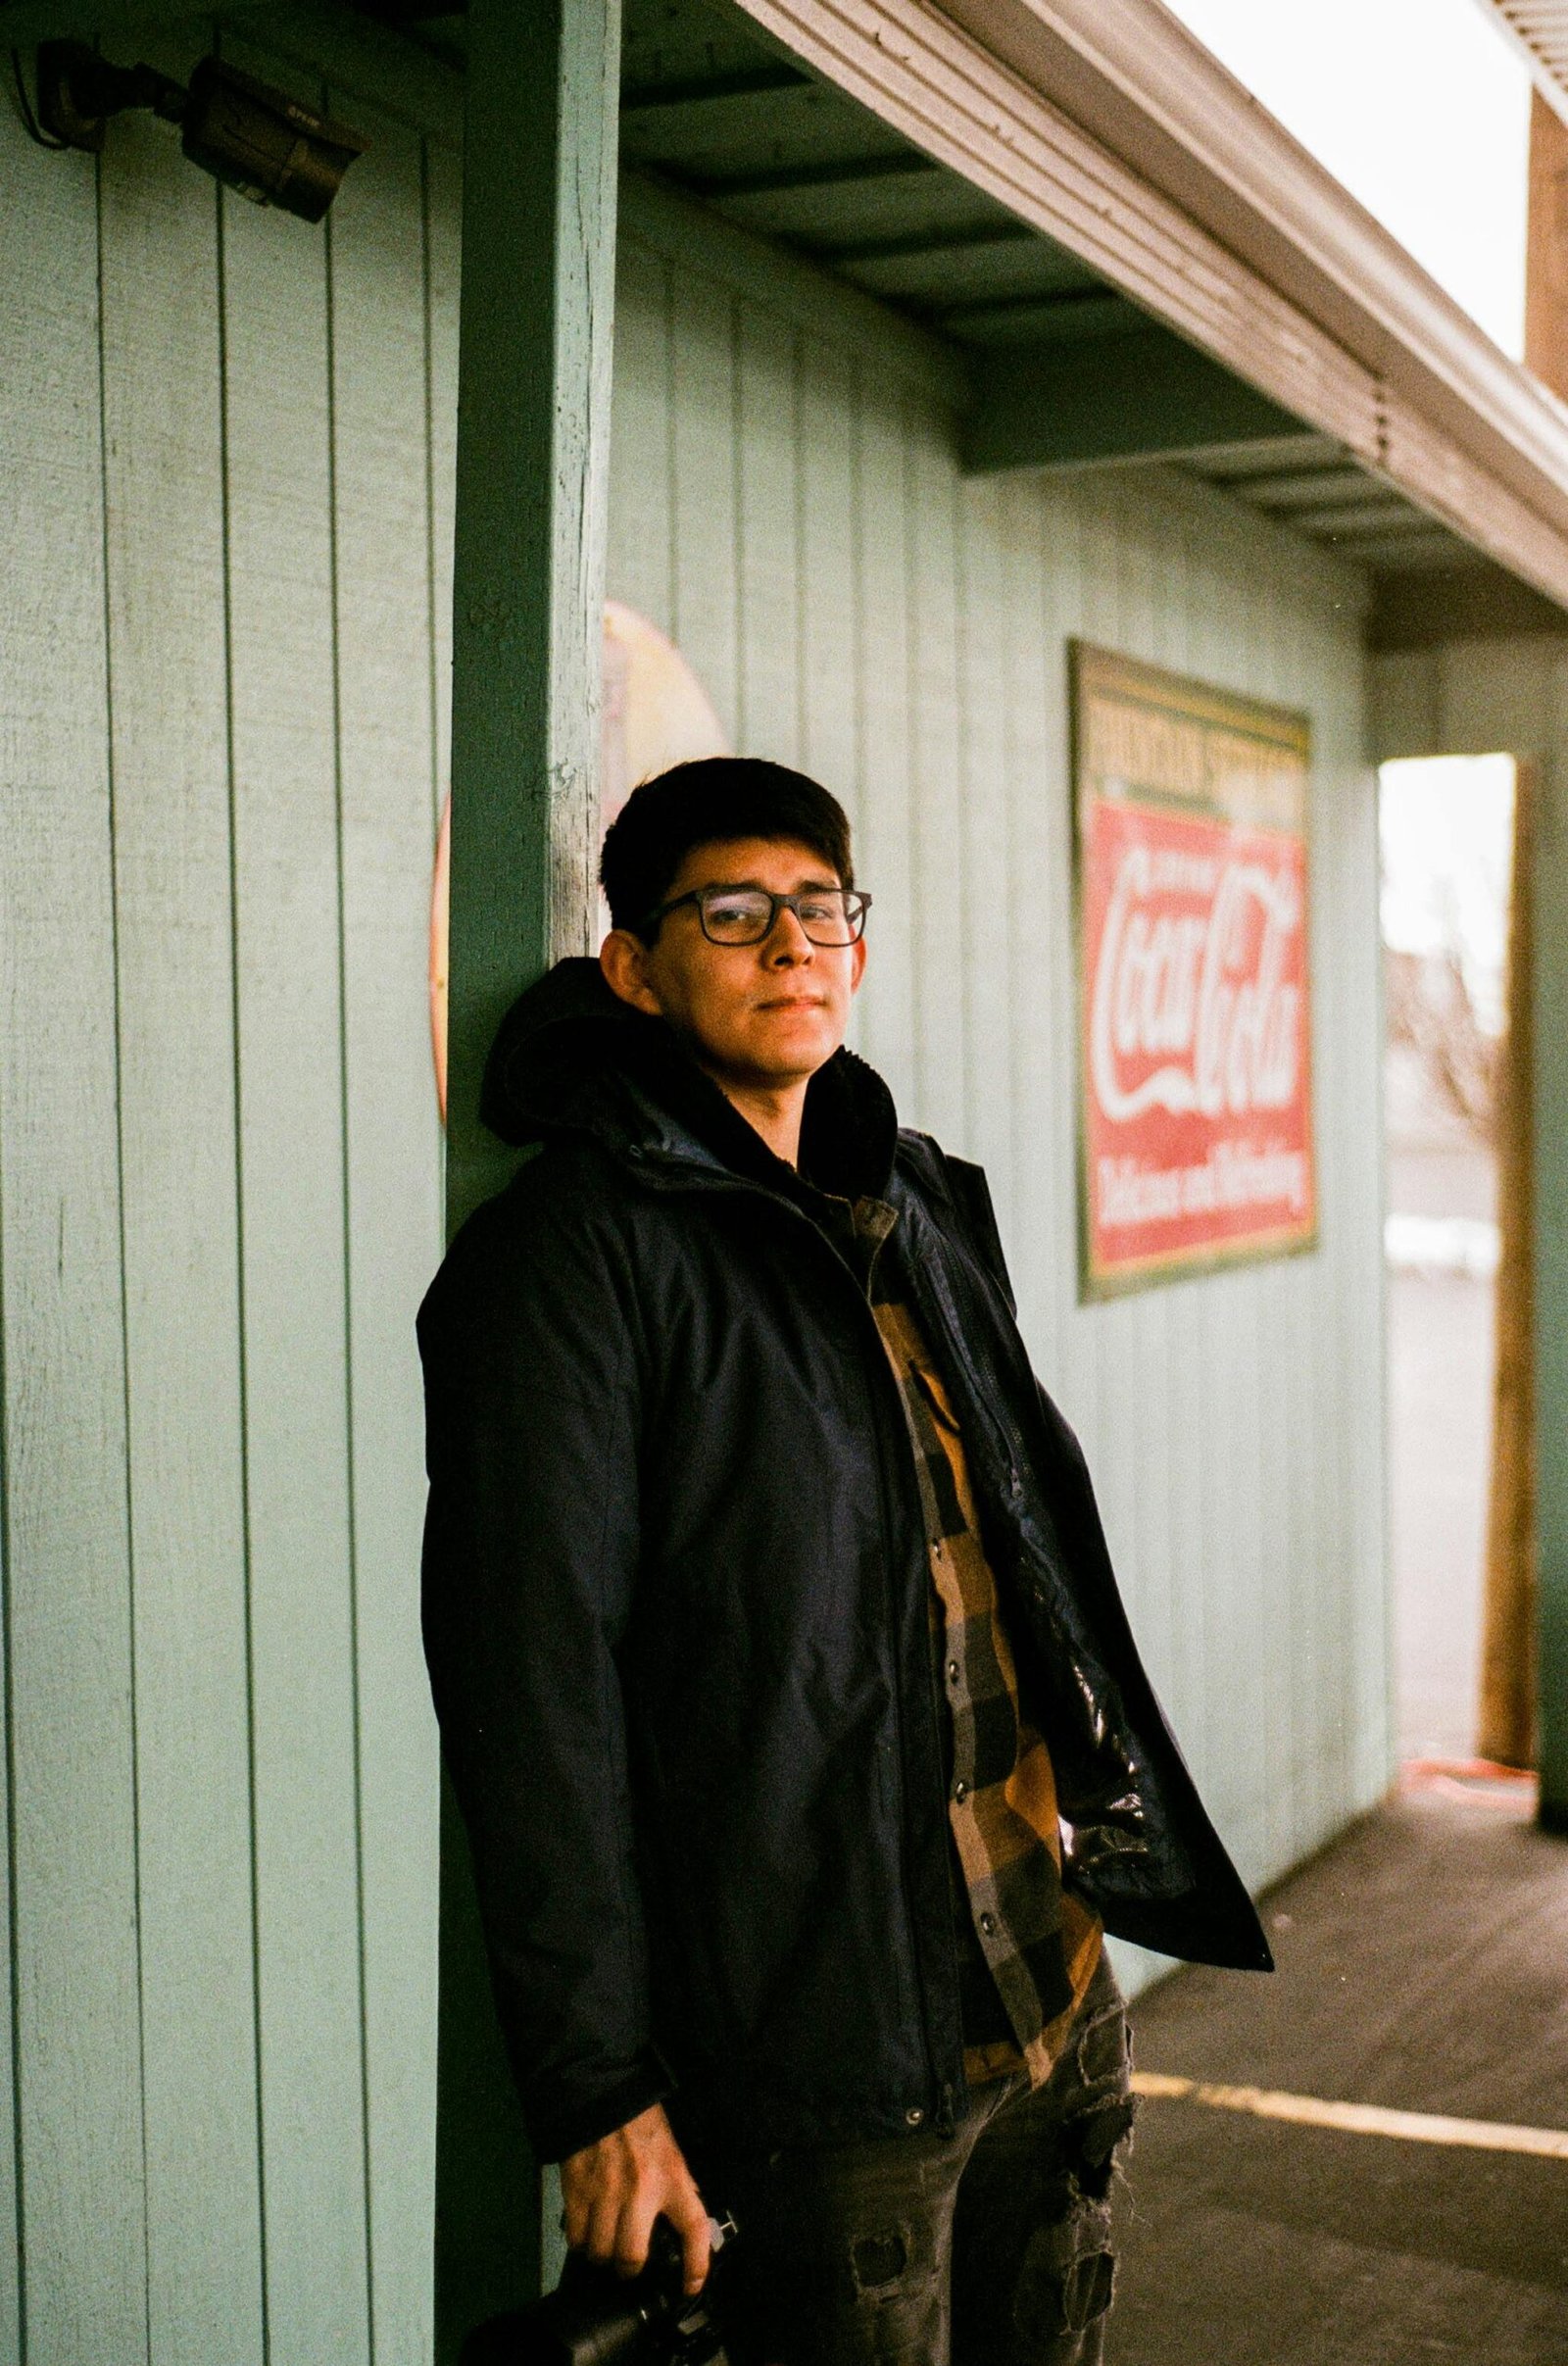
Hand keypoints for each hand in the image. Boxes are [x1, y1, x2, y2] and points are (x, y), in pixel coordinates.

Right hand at [560, 2103, 710, 2292]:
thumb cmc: (643, 2123)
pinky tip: (585, 2233)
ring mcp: (605, 2193)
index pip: (693, 2229)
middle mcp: (640, 2191)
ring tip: (605, 2249)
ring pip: (601, 2252)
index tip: (691, 2286)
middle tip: (629, 2266)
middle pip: (632, 2256)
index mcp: (672, 2178)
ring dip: (603, 2258)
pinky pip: (575, 2237)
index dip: (696, 2266)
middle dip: (629, 2270)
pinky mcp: (577, 2190)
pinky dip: (580, 2242)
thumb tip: (681, 2225)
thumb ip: (677, 2188)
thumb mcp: (672, 2153)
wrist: (604, 2093)